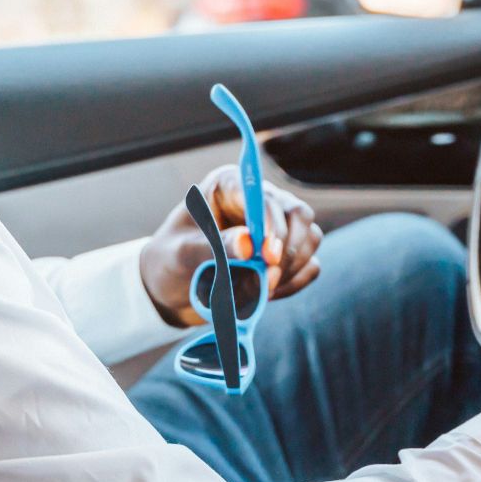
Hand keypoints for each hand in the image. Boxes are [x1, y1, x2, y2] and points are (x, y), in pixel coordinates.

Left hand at [139, 165, 324, 327]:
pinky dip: (293, 283)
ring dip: (289, 269)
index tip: (266, 257)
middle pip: (299, 215)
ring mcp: (276, 228)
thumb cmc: (170, 261)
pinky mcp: (285, 255)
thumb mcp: (182, 254)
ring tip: (258, 290)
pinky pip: (309, 266)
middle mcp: (259, 202)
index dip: (272, 226)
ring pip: (310, 240)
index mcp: (230, 186)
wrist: (170, 290)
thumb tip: (248, 244)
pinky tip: (266, 295)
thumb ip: (214, 247)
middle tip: (267, 281)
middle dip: (287, 250)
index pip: (265, 198)